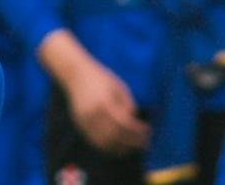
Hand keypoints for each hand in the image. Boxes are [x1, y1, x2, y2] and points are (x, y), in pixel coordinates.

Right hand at [39, 29, 149, 153]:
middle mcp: (92, 114)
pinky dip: (109, 147)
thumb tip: (134, 122)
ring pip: (104, 142)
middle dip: (132, 141)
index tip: (148, 131)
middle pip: (115, 135)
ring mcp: (84, 121)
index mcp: (104, 102)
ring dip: (121, 148)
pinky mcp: (80, 125)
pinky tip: (119, 146)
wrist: (76, 75)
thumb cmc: (101, 78)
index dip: (137, 130)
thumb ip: (128, 104)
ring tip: (134, 147)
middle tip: (145, 142)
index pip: (124, 123)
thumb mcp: (119, 86)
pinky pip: (95, 141)